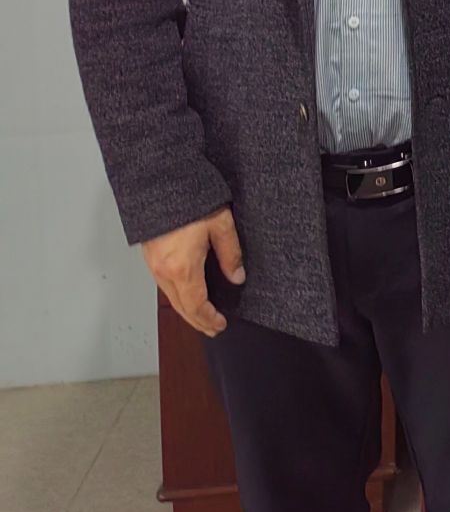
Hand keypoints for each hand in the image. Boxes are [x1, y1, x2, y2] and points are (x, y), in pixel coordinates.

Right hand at [142, 207, 243, 336]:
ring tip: (202, 316)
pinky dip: (177, 296)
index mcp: (182, 267)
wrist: (160, 183)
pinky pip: (163, 285)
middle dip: (197, 321)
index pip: (196, 305)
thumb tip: (237, 277)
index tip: (220, 325)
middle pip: (181, 306)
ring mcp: (153, 265)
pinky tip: (187, 294)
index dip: (208, 318)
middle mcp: (164, 271)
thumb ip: (230, 254)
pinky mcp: (150, 256)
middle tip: (212, 329)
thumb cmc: (191, 201)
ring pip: (170, 297)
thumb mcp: (220, 225)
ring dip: (186, 310)